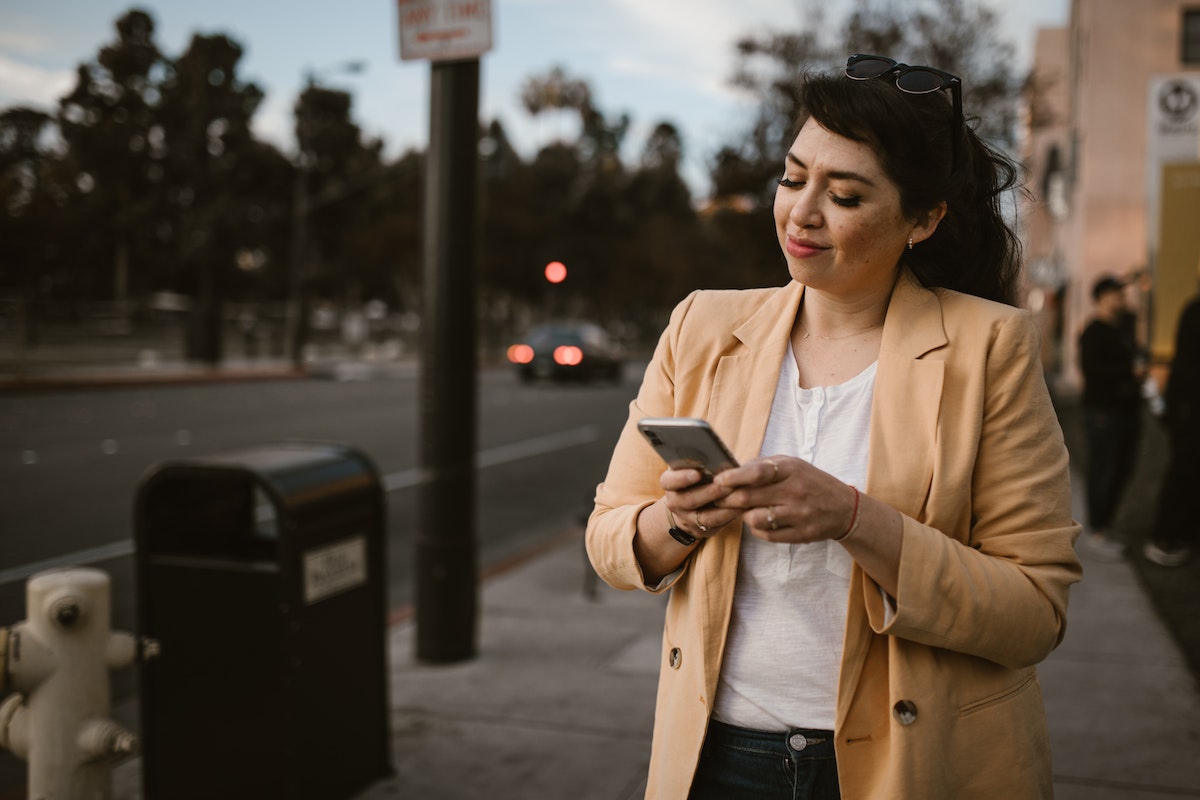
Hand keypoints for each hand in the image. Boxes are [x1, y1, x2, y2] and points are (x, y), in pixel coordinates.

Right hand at [660, 467, 737, 538]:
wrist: (689, 505)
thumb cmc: (697, 477)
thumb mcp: (692, 467)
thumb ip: (699, 462)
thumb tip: (716, 454)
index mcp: (670, 482)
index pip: (669, 481)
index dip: (681, 478)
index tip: (697, 473)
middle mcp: (674, 502)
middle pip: (689, 500)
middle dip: (710, 492)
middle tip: (728, 484)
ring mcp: (686, 519)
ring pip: (706, 516)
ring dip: (725, 507)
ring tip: (741, 496)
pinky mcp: (701, 530)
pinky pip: (717, 525)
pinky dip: (731, 516)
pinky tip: (744, 507)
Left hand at [712, 456, 855, 542]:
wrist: (845, 508)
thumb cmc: (811, 482)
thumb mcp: (793, 465)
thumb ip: (764, 465)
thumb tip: (733, 469)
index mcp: (791, 470)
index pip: (756, 473)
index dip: (733, 477)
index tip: (718, 481)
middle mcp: (795, 492)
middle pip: (749, 498)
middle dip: (728, 499)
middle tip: (720, 499)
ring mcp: (799, 515)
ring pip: (755, 519)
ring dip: (745, 516)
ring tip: (747, 511)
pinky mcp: (802, 535)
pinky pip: (767, 535)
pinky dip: (758, 530)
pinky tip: (762, 522)